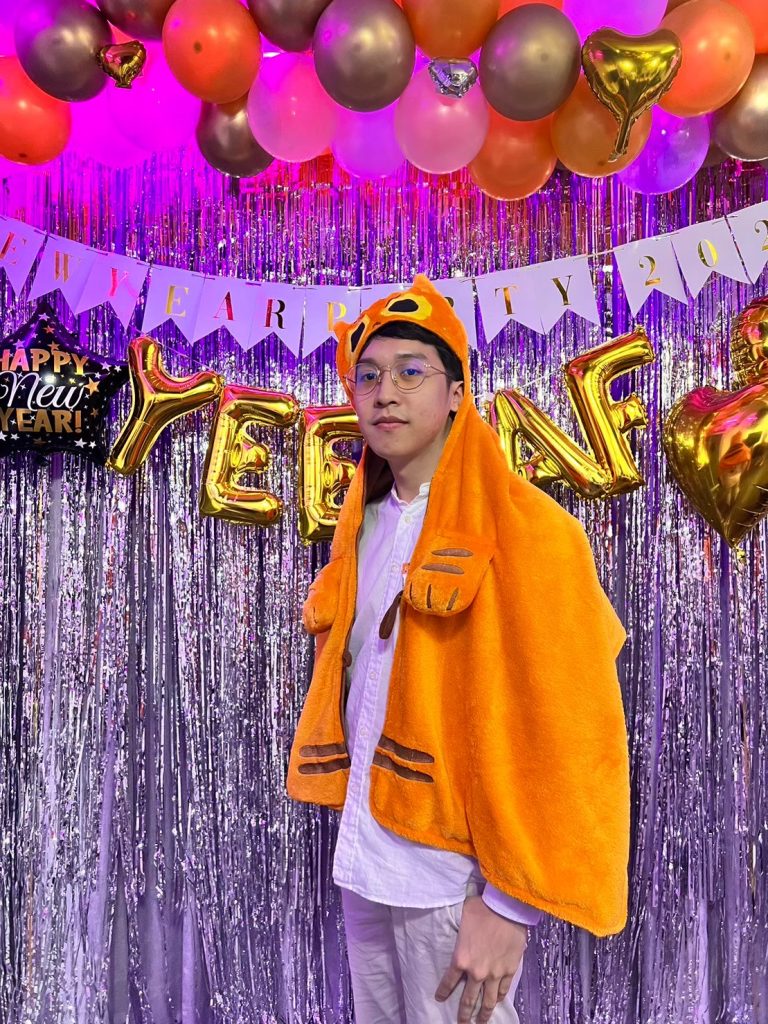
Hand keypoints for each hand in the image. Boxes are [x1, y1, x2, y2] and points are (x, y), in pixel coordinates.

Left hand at [434, 895, 527, 1023]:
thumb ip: (460, 930)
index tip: (439, 998)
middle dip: (463, 1013)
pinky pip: (503, 990)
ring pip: (488, 1001)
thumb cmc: (482, 908)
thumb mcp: (462, 917)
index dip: (443, 991)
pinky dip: (499, 998)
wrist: (507, 908)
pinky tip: (497, 1002)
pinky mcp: (509, 971)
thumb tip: (457, 927)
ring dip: (483, 1014)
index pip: (448, 981)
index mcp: (461, 958)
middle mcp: (476, 972)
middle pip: (468, 999)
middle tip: (461, 1022)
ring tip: (480, 1022)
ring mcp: (494, 974)